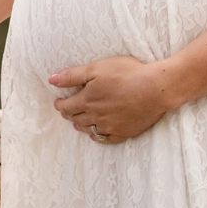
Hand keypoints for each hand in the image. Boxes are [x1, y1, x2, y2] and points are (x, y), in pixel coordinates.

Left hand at [49, 55, 179, 144]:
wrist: (155, 89)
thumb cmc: (126, 74)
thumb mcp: (96, 68)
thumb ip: (72, 75)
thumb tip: (51, 80)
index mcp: (87, 100)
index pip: (66, 107)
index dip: (60, 105)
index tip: (58, 103)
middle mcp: (96, 117)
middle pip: (76, 119)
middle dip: (69, 115)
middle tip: (67, 111)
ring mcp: (110, 126)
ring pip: (89, 130)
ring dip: (81, 125)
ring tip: (78, 122)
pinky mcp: (124, 132)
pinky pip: (106, 139)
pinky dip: (98, 136)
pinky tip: (97, 133)